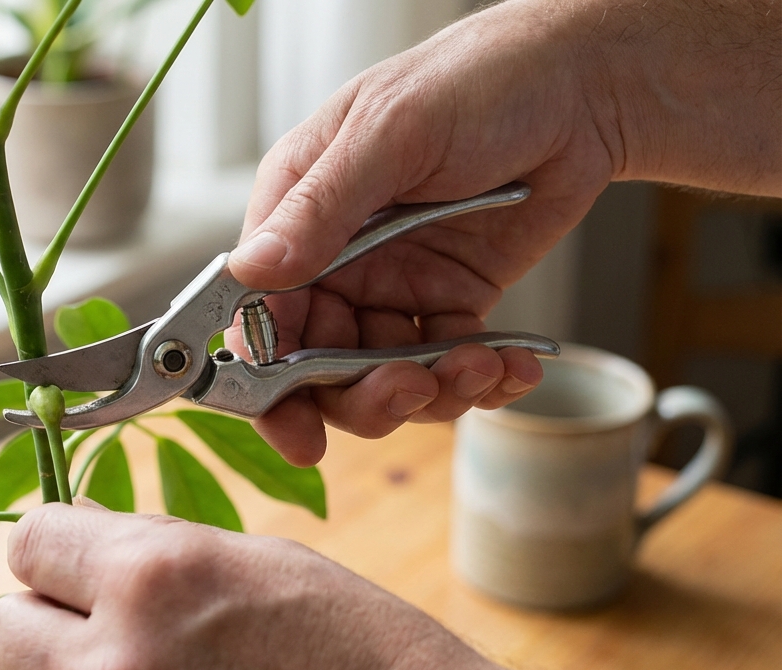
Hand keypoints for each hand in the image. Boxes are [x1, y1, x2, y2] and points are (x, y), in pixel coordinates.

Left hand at [0, 504, 501, 669]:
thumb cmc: (361, 652)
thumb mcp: (257, 561)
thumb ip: (153, 547)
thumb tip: (73, 535)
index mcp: (154, 575)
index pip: (27, 542)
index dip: (52, 552)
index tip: (74, 567)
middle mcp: (119, 663)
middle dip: (39, 624)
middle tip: (89, 634)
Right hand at [228, 0, 619, 464]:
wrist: (579, 85)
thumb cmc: (474, 83)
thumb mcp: (390, 135)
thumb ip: (320, 209)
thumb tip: (251, 272)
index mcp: (295, 214)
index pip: (259, 315)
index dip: (269, 379)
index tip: (298, 424)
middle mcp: (335, 260)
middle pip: (316, 366)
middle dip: (361, 395)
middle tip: (411, 389)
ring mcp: (392, 287)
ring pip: (381, 379)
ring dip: (430, 392)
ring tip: (480, 368)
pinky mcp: (449, 303)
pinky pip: (446, 366)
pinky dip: (479, 381)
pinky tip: (510, 366)